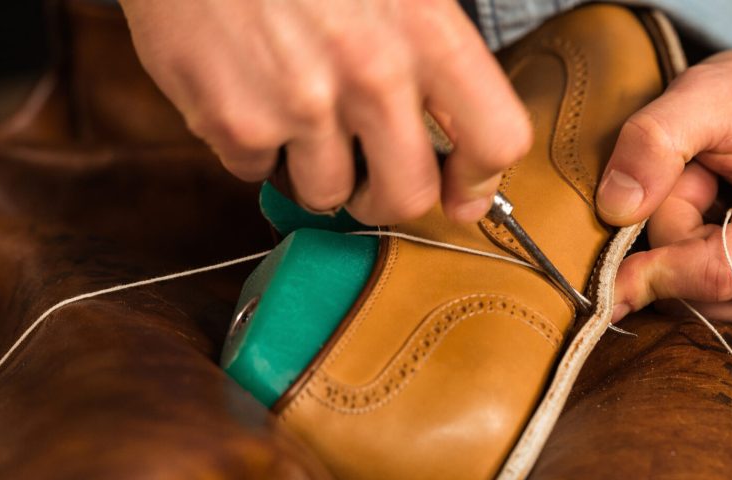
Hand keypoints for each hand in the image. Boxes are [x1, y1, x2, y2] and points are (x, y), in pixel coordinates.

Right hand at [121, 0, 531, 223]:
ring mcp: (303, 104)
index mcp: (428, 31)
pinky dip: (252, 147)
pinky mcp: (236, 122)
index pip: (495, 139)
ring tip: (296, 115)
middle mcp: (374, 74)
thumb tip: (451, 120)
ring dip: (313, 170)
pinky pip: (256, 172)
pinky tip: (248, 92)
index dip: (480, 180)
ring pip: (327, 195)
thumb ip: (427, 47)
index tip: (462, 192)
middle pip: (408, 195)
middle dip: (385, 197)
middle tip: (368, 177)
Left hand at [598, 48, 731, 327]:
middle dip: (672, 232)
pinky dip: (696, 262)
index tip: (600, 271)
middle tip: (696, 173)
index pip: (715, 274)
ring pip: (696, 300)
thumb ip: (654, 140)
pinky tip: (725, 217)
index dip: (650, 272)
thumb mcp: (704, 93)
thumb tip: (614, 208)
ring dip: (683, 245)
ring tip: (716, 189)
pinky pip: (708, 304)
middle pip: (698, 289)